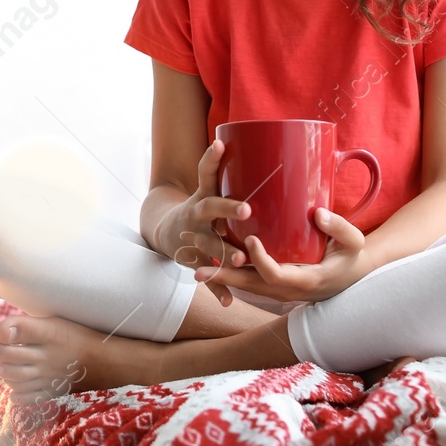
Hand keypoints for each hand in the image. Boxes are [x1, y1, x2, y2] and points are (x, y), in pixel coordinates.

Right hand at [154, 139, 253, 306]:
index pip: (206, 172)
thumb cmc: (203, 208)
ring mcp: (192, 236)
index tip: (220, 144)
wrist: (164, 229)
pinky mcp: (191, 258)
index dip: (212, 158)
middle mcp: (197, 213)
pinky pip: (206, 274)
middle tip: (247, 210)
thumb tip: (282, 164)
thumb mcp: (210, 192)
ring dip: (224, 251)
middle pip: (210, 207)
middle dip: (227, 209)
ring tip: (240, 259)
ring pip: (209, 243)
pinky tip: (228, 300)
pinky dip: (217, 288)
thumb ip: (235, 182)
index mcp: (204, 194)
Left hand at [193, 206, 371, 303]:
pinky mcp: (273, 286)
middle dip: (224, 277)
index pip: (276, 275)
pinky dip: (228, 275)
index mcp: (306, 280)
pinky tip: (208, 263)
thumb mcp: (355, 243)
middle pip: (250, 286)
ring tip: (193, 268)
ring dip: (220, 278)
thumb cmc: (353, 257)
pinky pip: (248, 283)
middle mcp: (287, 291)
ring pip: (245, 287)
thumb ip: (339, 228)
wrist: (352, 277)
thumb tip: (317, 213)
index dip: (261, 260)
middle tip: (198, 268)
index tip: (251, 239)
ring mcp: (279, 292)